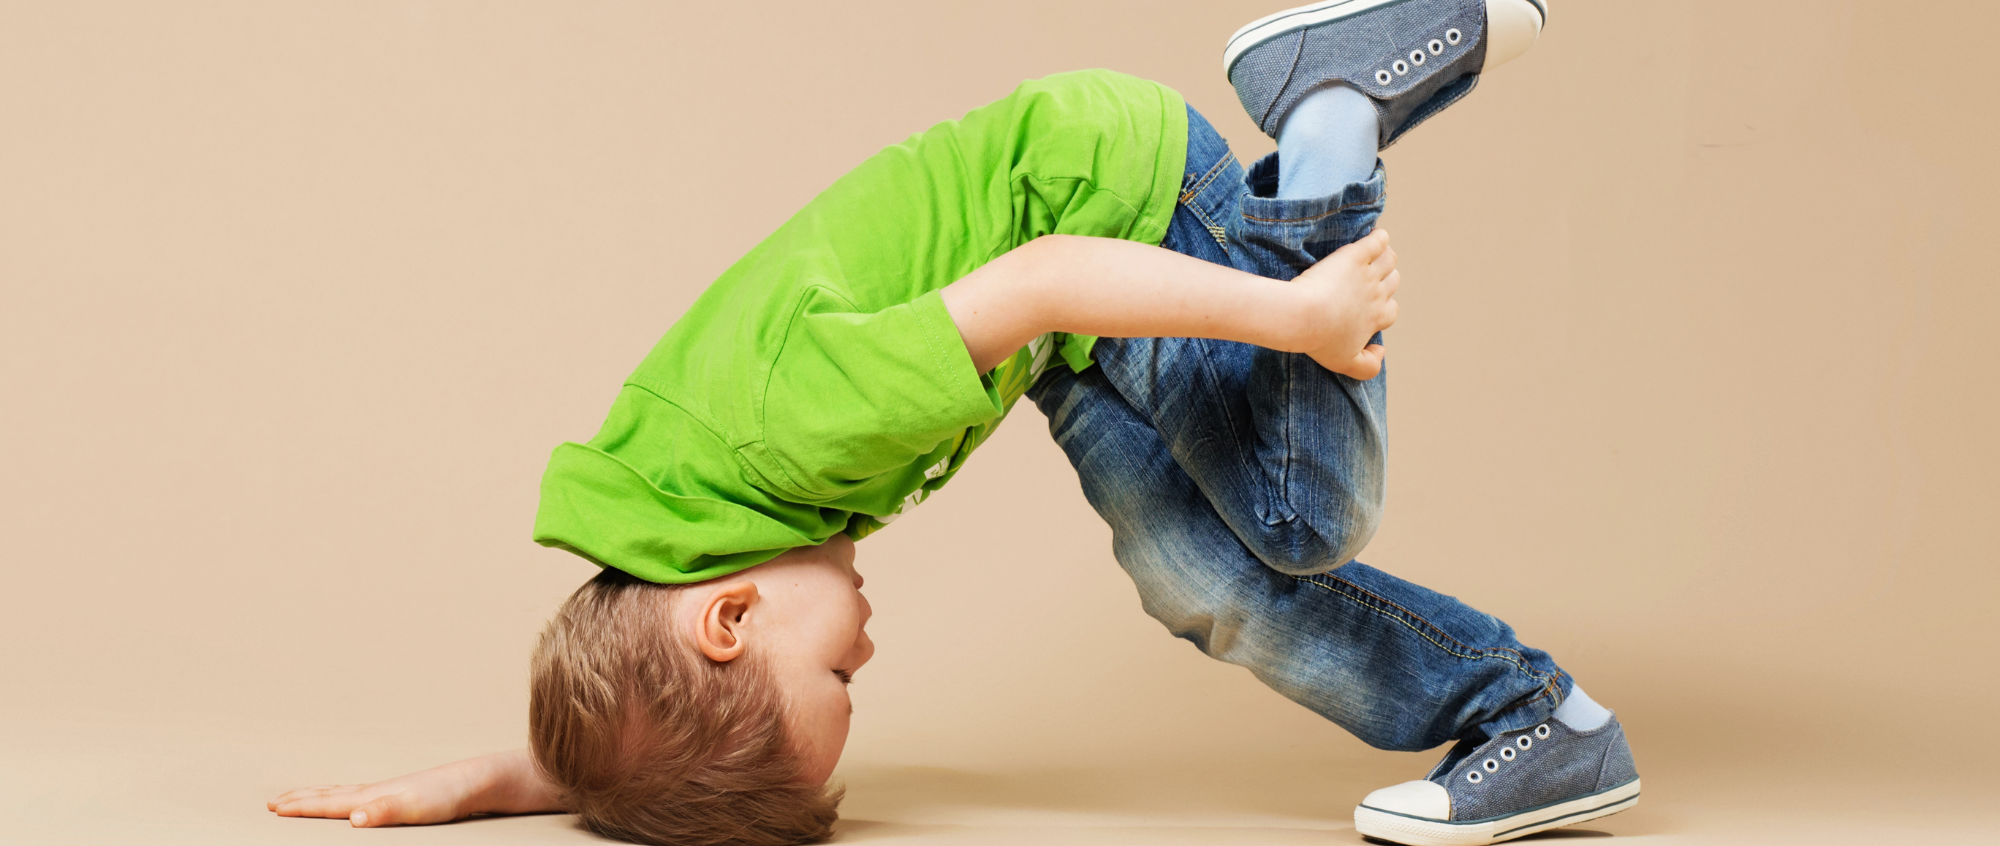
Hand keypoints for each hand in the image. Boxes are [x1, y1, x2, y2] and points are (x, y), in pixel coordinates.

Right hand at [267, 749, 560, 827]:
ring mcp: (399, 792)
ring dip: (326, 797)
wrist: (488, 780)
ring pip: (352, 794)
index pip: (332, 803)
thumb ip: (387, 810)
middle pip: (336, 794)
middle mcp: (385, 791)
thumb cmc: (456, 794)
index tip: (274, 807)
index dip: (303, 807)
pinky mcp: (414, 797)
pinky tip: (364, 806)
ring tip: (311, 797)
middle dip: (305, 799)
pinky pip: (372, 798)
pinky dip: (354, 800)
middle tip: (276, 801)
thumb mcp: (420, 806)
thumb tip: (354, 817)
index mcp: (379, 795)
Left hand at [1293, 228, 1400, 379]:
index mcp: (1376, 317)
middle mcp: (1377, 295)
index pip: (1391, 311)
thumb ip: (1369, 366)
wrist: (1302, 316)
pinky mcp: (1355, 256)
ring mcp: (1367, 274)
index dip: (1383, 308)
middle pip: (1393, 282)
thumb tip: (1383, 351)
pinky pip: (1378, 241)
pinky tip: (1374, 236)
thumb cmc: (1319, 340)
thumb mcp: (1344, 364)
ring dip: (1384, 257)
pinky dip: (1379, 237)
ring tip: (1371, 255)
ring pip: (1389, 260)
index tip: (1367, 306)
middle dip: (1384, 280)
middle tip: (1365, 278)